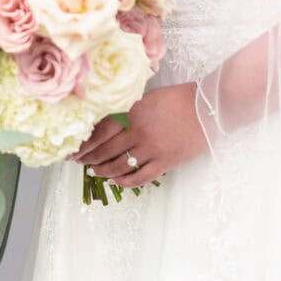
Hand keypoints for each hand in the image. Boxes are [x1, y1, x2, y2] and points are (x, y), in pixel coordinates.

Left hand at [71, 84, 207, 188]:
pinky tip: (117, 181)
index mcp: (132, 113)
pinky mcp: (165, 162)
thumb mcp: (147, 98)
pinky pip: (140, 177)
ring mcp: (152, 149)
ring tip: (95, 172)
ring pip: (119, 166)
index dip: (84, 144)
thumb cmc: (178, 99)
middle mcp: (138, 132)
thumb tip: (105, 124)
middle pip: (105, 151)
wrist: (207, 107)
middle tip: (79, 163)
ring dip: (104, 171)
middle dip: (89, 159)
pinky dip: (126, 182)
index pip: (99, 132)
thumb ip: (127, 110)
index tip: (73, 151)